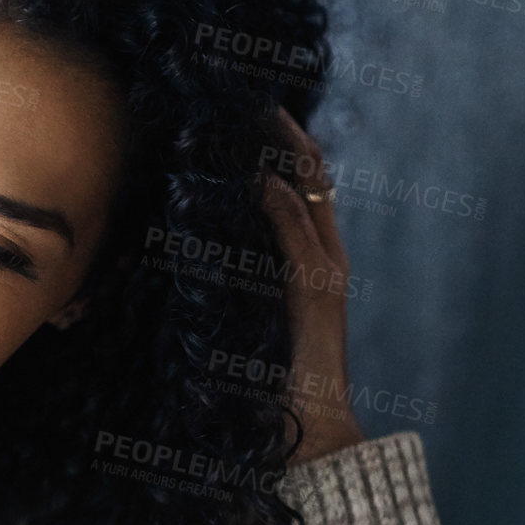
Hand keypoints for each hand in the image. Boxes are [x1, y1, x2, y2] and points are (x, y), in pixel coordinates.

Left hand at [258, 105, 365, 466]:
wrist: (311, 430)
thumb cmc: (271, 381)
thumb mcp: (245, 312)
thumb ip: (235, 275)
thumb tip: (198, 245)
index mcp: (309, 258)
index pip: (298, 184)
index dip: (277, 144)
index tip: (246, 110)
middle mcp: (324, 256)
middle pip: (310, 176)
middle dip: (282, 133)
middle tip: (250, 94)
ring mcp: (325, 274)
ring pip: (309, 197)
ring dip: (283, 153)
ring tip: (257, 114)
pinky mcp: (316, 297)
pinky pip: (299, 241)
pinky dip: (282, 206)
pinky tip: (261, 178)